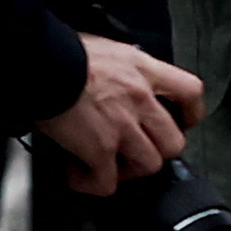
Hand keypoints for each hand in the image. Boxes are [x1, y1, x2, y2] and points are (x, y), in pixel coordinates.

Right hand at [39, 37, 202, 194]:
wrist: (39, 61)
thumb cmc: (60, 50)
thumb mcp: (101, 46)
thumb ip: (117, 65)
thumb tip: (110, 76)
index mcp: (143, 70)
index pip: (189, 92)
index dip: (190, 113)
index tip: (182, 121)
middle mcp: (140, 99)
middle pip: (173, 140)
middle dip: (157, 151)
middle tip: (137, 152)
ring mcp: (122, 126)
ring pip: (148, 164)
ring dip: (128, 170)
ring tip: (106, 166)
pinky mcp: (99, 148)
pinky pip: (106, 180)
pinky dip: (93, 184)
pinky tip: (77, 175)